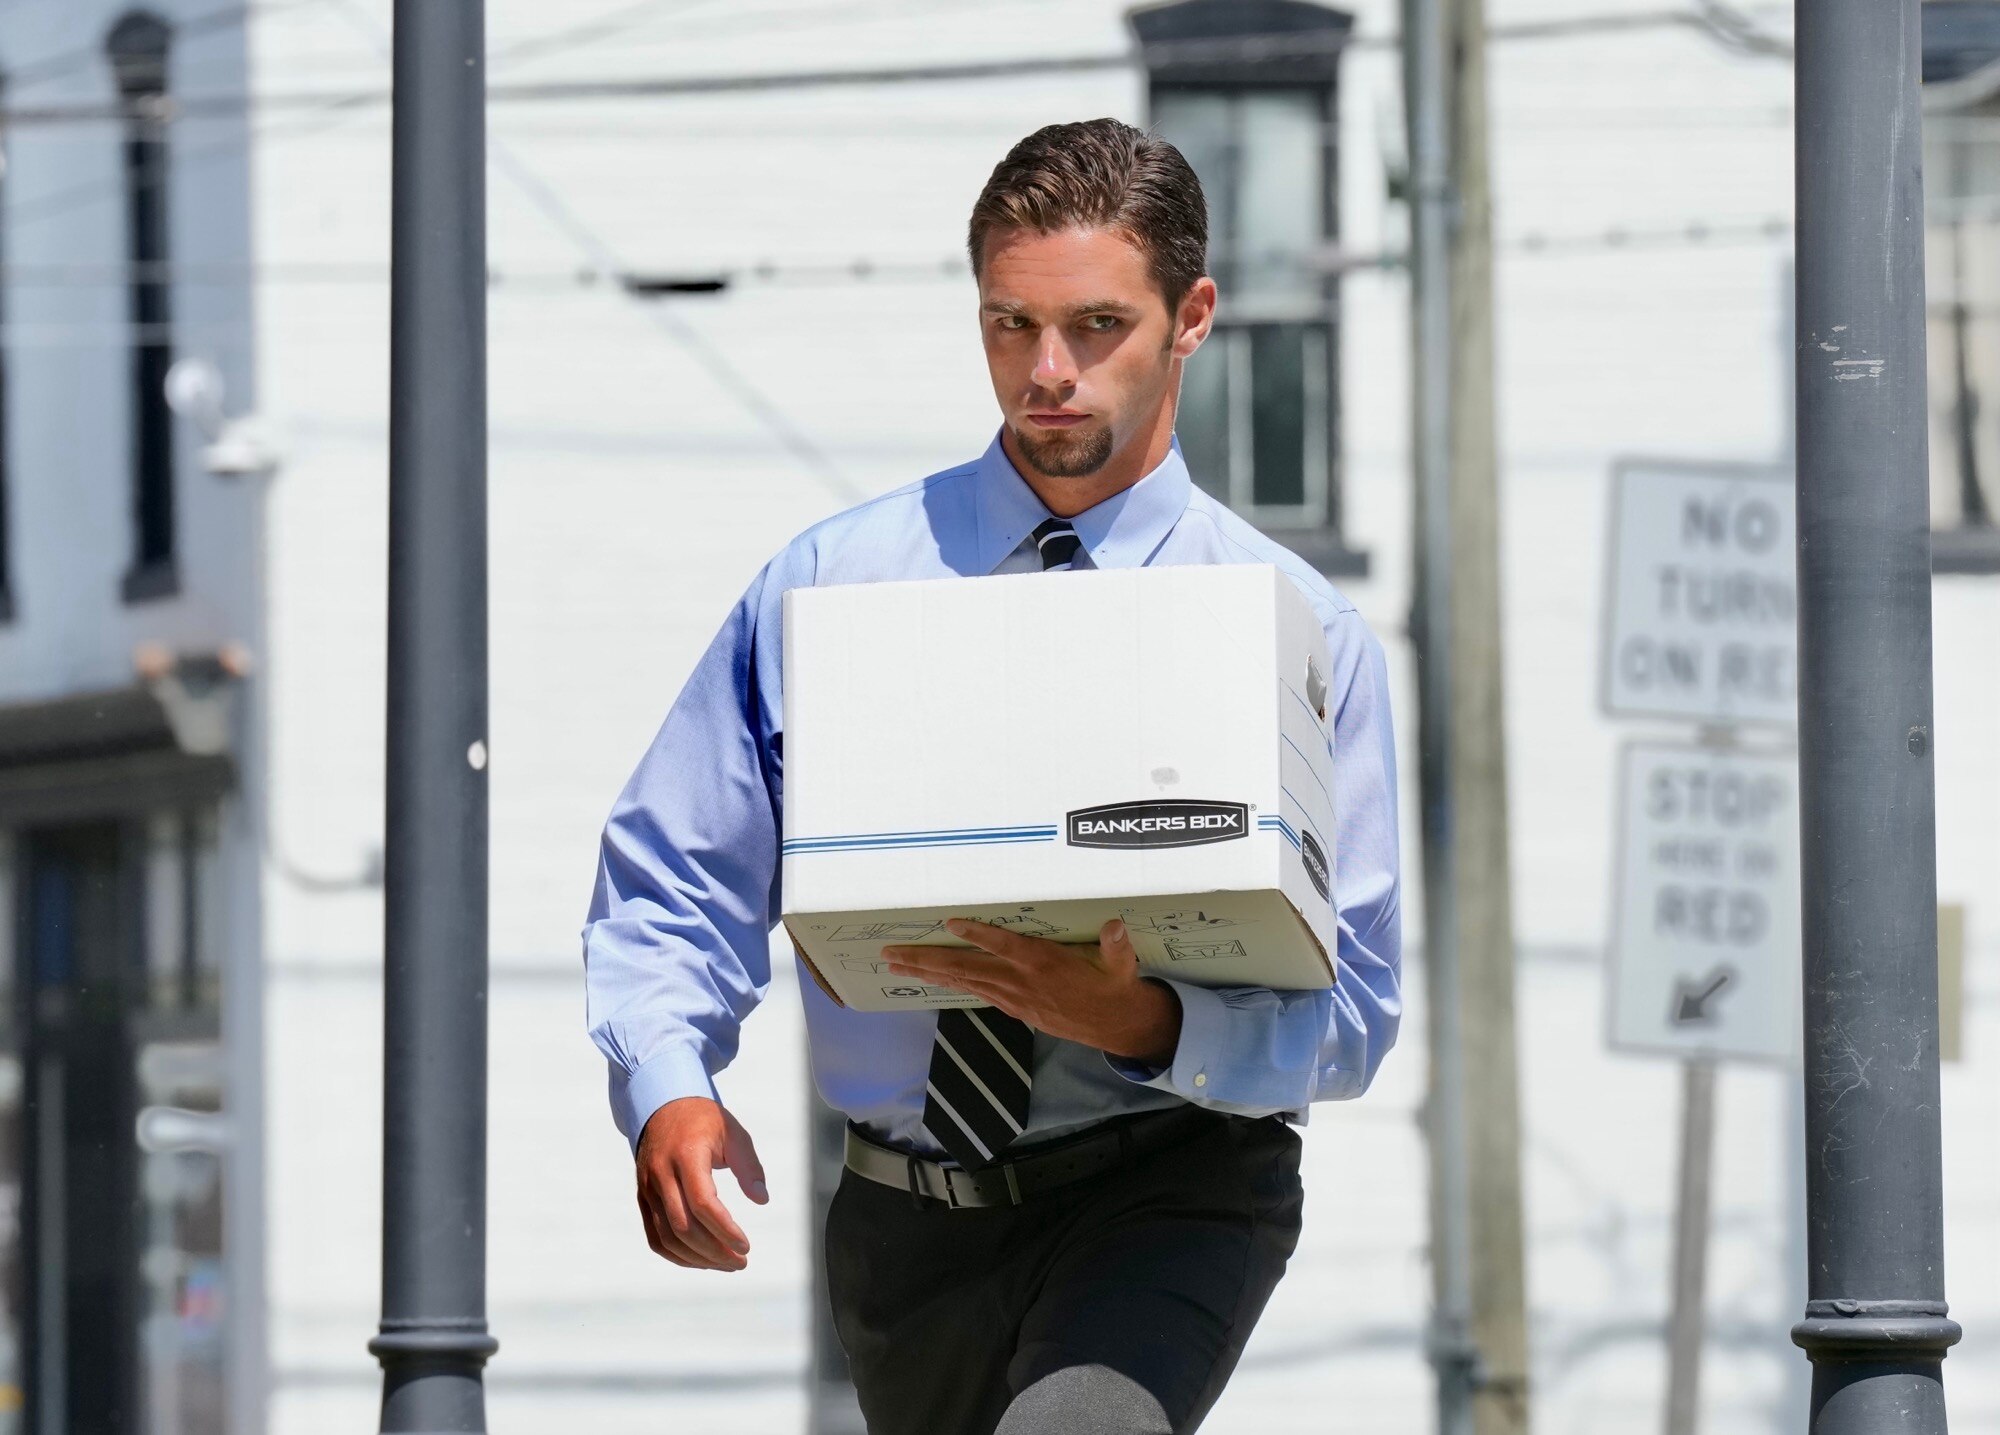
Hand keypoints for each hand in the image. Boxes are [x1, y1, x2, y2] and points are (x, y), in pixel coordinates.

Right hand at [635, 1096, 767, 1271]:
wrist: (662, 1107)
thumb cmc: (704, 1121)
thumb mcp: (734, 1133)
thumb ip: (749, 1166)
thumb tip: (762, 1199)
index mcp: (686, 1155)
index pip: (702, 1203)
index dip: (725, 1230)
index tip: (746, 1245)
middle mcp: (662, 1174)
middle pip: (684, 1226)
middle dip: (715, 1251)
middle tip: (741, 1261)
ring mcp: (648, 1188)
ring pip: (667, 1237)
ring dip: (698, 1258)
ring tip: (726, 1264)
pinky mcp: (643, 1198)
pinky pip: (655, 1237)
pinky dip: (677, 1255)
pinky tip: (702, 1260)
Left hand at [883, 918, 1181, 1065]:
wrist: (1113, 1025)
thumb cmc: (1114, 986)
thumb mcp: (1121, 965)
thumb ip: (1116, 945)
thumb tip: (1115, 925)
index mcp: (1042, 964)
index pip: (1003, 945)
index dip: (977, 933)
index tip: (949, 922)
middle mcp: (1020, 981)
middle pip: (965, 967)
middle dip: (926, 959)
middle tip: (891, 953)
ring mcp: (1012, 997)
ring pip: (962, 981)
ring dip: (927, 972)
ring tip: (895, 964)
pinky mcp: (1012, 1007)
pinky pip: (973, 992)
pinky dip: (948, 984)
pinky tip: (930, 978)